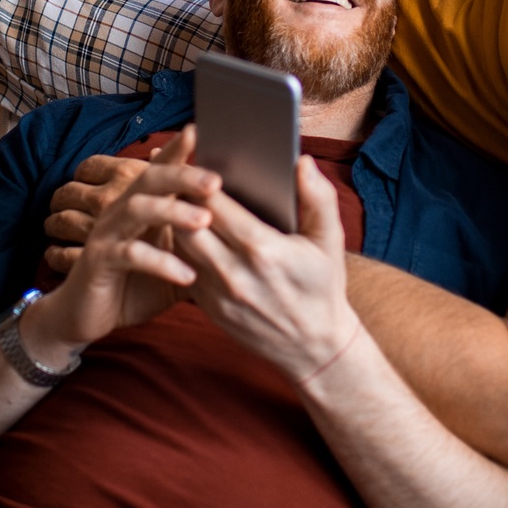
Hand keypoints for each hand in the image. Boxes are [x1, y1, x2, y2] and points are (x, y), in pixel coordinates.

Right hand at [22, 130, 221, 366]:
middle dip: (183, 176)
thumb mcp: (177, 261)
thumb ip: (203, 244)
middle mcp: (122, 210)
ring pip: (138, 209)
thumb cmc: (138, 284)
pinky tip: (187, 276)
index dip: (178, 149)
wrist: (87, 315)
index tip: (200, 131)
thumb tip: (248, 234)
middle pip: (151, 179)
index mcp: (142, 204)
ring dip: (173, 212)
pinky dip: (161, 263)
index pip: (162, 169)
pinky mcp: (99, 261)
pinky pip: (130, 254)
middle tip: (215, 181)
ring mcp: (107, 233)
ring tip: (203, 221)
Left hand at [175, 154, 359, 384]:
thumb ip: (319, 197)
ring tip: (181, 197)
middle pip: (188, 223)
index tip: (201, 159)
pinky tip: (186, 230)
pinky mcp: (208, 307)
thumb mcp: (330, 240)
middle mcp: (234, 273)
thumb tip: (302, 162)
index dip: (203, 180)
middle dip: (183, 196)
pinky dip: (182, 247)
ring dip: (177, 221)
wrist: (314, 347)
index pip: (216, 205)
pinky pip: (183, 268)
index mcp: (263, 249)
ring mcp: (217, 294)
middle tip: (183, 174)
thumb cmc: (323, 286)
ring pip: (180, 245)